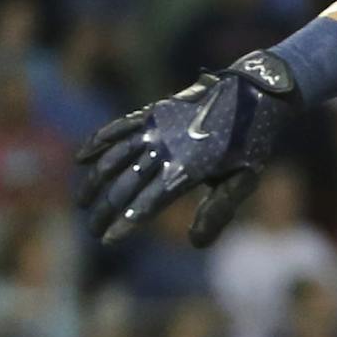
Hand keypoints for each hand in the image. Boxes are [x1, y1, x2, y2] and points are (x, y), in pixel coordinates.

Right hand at [75, 50, 298, 247]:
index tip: (108, 239)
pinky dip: (99, 141)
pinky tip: (83, 157)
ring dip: (96, 180)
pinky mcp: (154, 113)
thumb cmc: (251, 144)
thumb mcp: (242, 181)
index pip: (148, 202)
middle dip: (106, 209)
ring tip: (83, 202)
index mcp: (189, 168)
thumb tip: (194, 243)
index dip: (126, 222)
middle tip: (93, 230)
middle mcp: (167, 147)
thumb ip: (217, 211)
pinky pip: (120, 127)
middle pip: (126, 184)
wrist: (253, 93)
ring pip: (115, 156)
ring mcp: (157, 128)